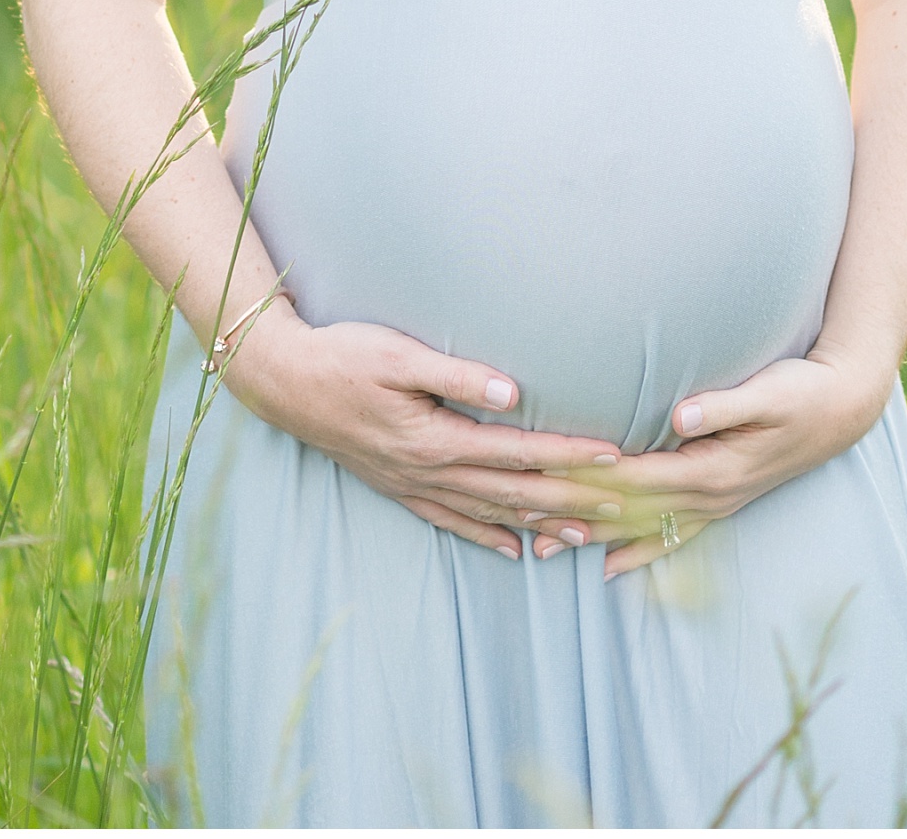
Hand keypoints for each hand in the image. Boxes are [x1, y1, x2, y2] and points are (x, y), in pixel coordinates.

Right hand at [226, 309, 627, 557]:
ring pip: (488, 513)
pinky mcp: (398, 485)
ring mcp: (413, 484)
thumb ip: (458, 375)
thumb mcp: (399, 356)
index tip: (612, 457)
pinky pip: (451, 521)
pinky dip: (486, 536)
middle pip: (513, 492)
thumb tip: (513, 393)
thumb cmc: (343, 356)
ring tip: (583, 537)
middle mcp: (429, 470)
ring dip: (537, 524)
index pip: (518, 452)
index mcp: (436, 438)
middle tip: (621, 506)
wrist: (285, 382)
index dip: (567, 455)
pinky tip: (513, 549)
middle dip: (569, 499)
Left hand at [517, 350, 894, 577]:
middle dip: (574, 515)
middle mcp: (709, 496)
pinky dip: (637, 553)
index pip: (634, 478)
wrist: (841, 411)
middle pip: (628, 511)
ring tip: (541, 550)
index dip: (588, 480)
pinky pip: (670, 536)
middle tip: (518, 518)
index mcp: (712, 468)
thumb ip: (723, 405)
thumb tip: (682, 414)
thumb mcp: (768, 392)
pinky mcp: (718, 501)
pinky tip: (607, 568)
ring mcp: (714, 505)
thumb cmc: (800, 392)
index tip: (542, 479)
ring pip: (642, 530)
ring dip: (593, 539)